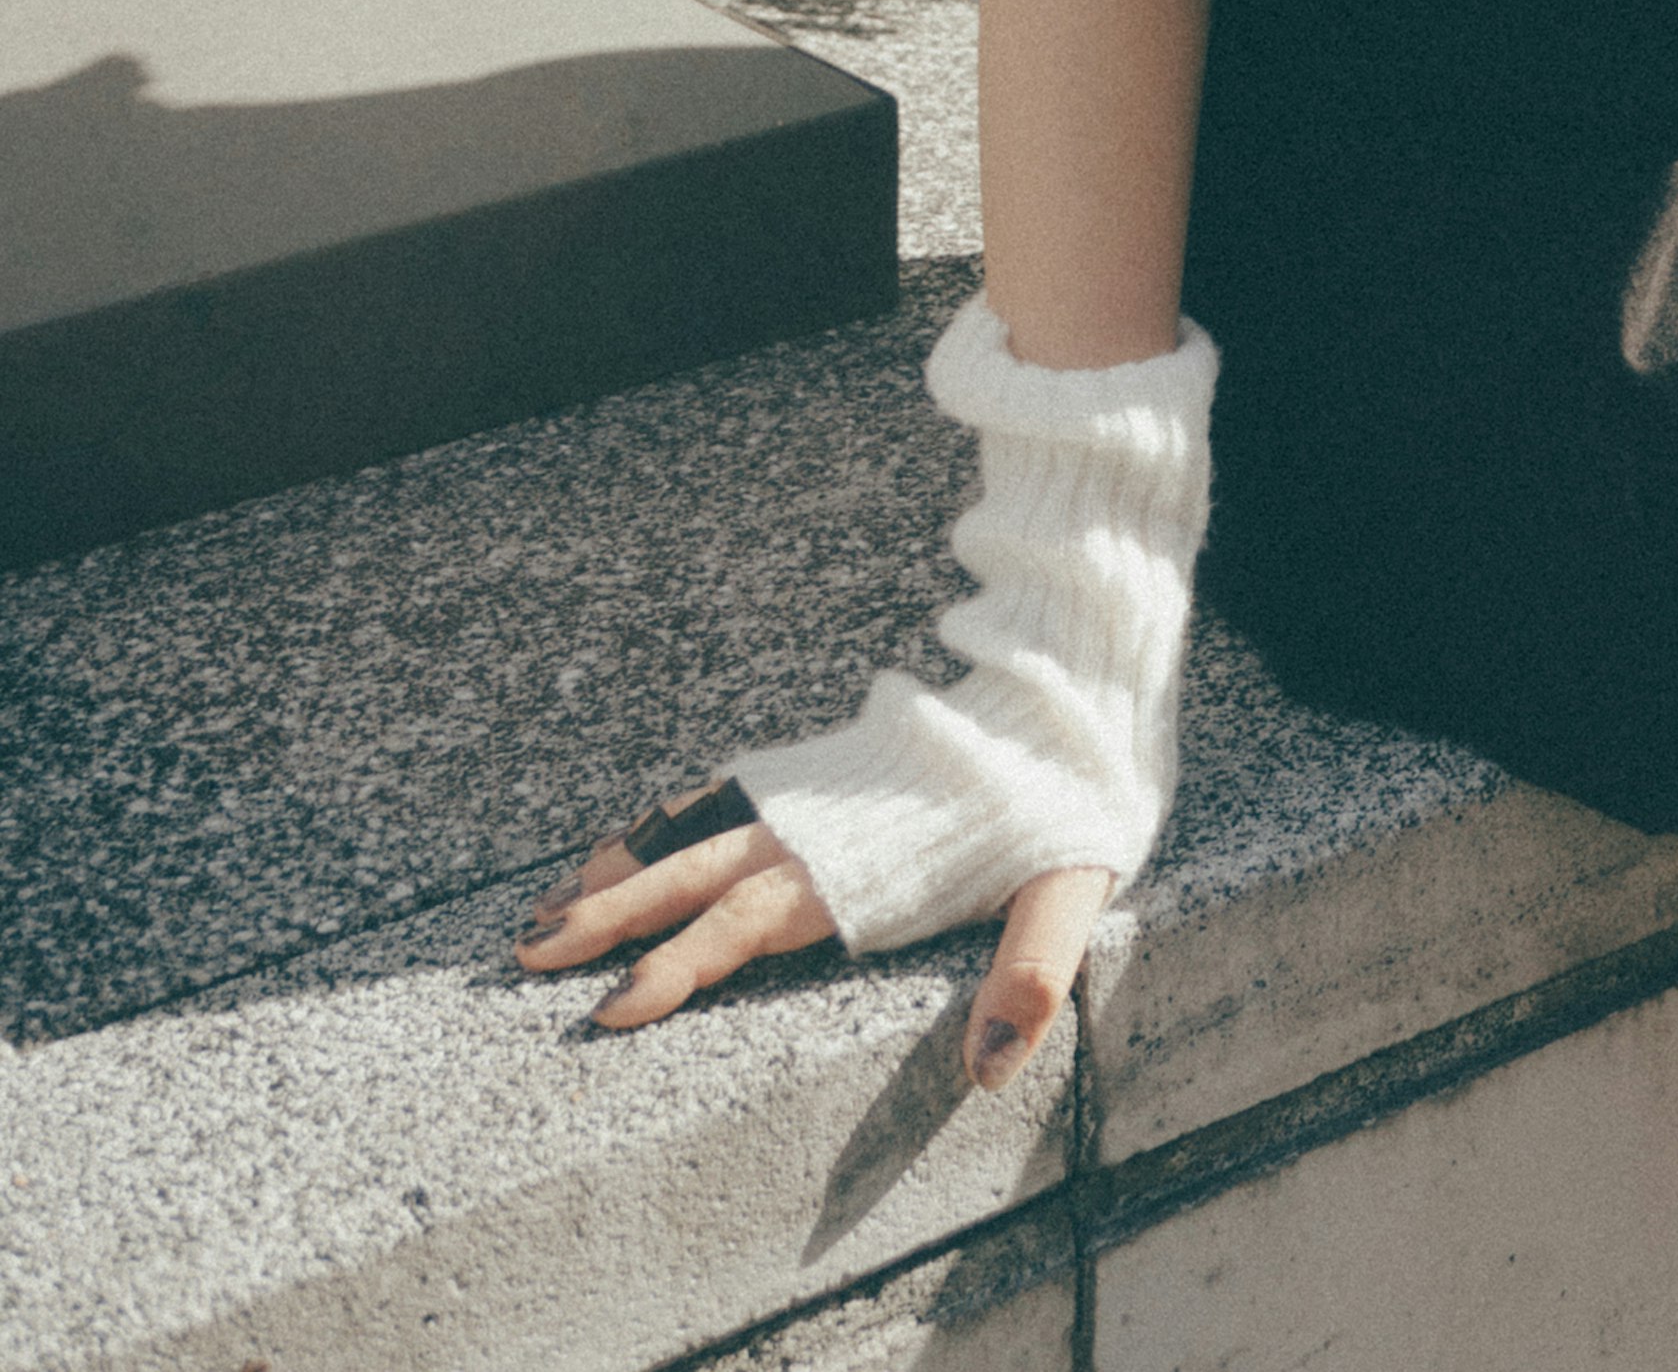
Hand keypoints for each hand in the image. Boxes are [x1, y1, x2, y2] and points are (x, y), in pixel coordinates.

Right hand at [512, 789, 1114, 1084]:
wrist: (1072, 686)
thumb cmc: (1071, 798)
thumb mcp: (1069, 891)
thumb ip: (1028, 976)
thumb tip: (989, 1071)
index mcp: (862, 870)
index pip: (751, 926)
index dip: (682, 966)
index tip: (614, 1006)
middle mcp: (821, 831)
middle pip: (697, 877)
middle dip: (612, 916)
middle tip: (526, 953)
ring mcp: (816, 796)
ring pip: (697, 837)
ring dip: (622, 873)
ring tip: (542, 910)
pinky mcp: (826, 773)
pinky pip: (725, 801)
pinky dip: (665, 824)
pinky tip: (624, 844)